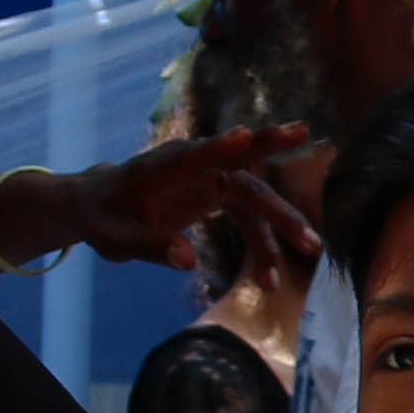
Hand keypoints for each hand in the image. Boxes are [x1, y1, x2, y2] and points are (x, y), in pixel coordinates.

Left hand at [74, 123, 319, 271]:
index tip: (244, 135)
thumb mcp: (115, 238)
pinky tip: (270, 277)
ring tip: (312, 250)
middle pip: (239, 164)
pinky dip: (264, 243)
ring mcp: (210, 178)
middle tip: (303, 141)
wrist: (101, 205)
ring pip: (255, 196)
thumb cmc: (104, 217)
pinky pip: (249, 216)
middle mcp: (193, 166)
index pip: (192, 156)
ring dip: (281, 224)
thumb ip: (150, 245)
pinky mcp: (220, 193)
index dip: (217, 147)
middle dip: (272, 163)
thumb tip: (188, 260)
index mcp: (160, 169)